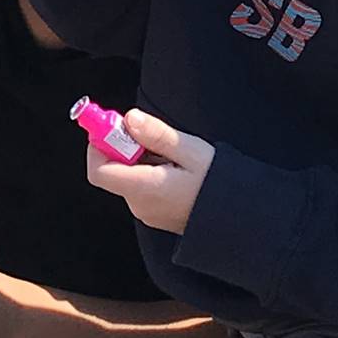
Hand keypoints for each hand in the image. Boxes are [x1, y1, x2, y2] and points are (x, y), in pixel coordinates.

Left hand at [86, 109, 213, 235]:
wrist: (240, 218)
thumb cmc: (218, 185)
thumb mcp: (190, 151)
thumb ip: (156, 134)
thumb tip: (129, 119)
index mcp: (144, 189)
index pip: (98, 170)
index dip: (98, 144)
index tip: (114, 125)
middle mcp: (139, 204)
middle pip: (112, 169)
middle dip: (123, 145)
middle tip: (148, 130)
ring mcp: (146, 212)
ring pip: (127, 176)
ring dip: (139, 157)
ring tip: (170, 152)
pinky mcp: (155, 213)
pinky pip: (139, 186)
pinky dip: (147, 170)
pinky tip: (173, 166)